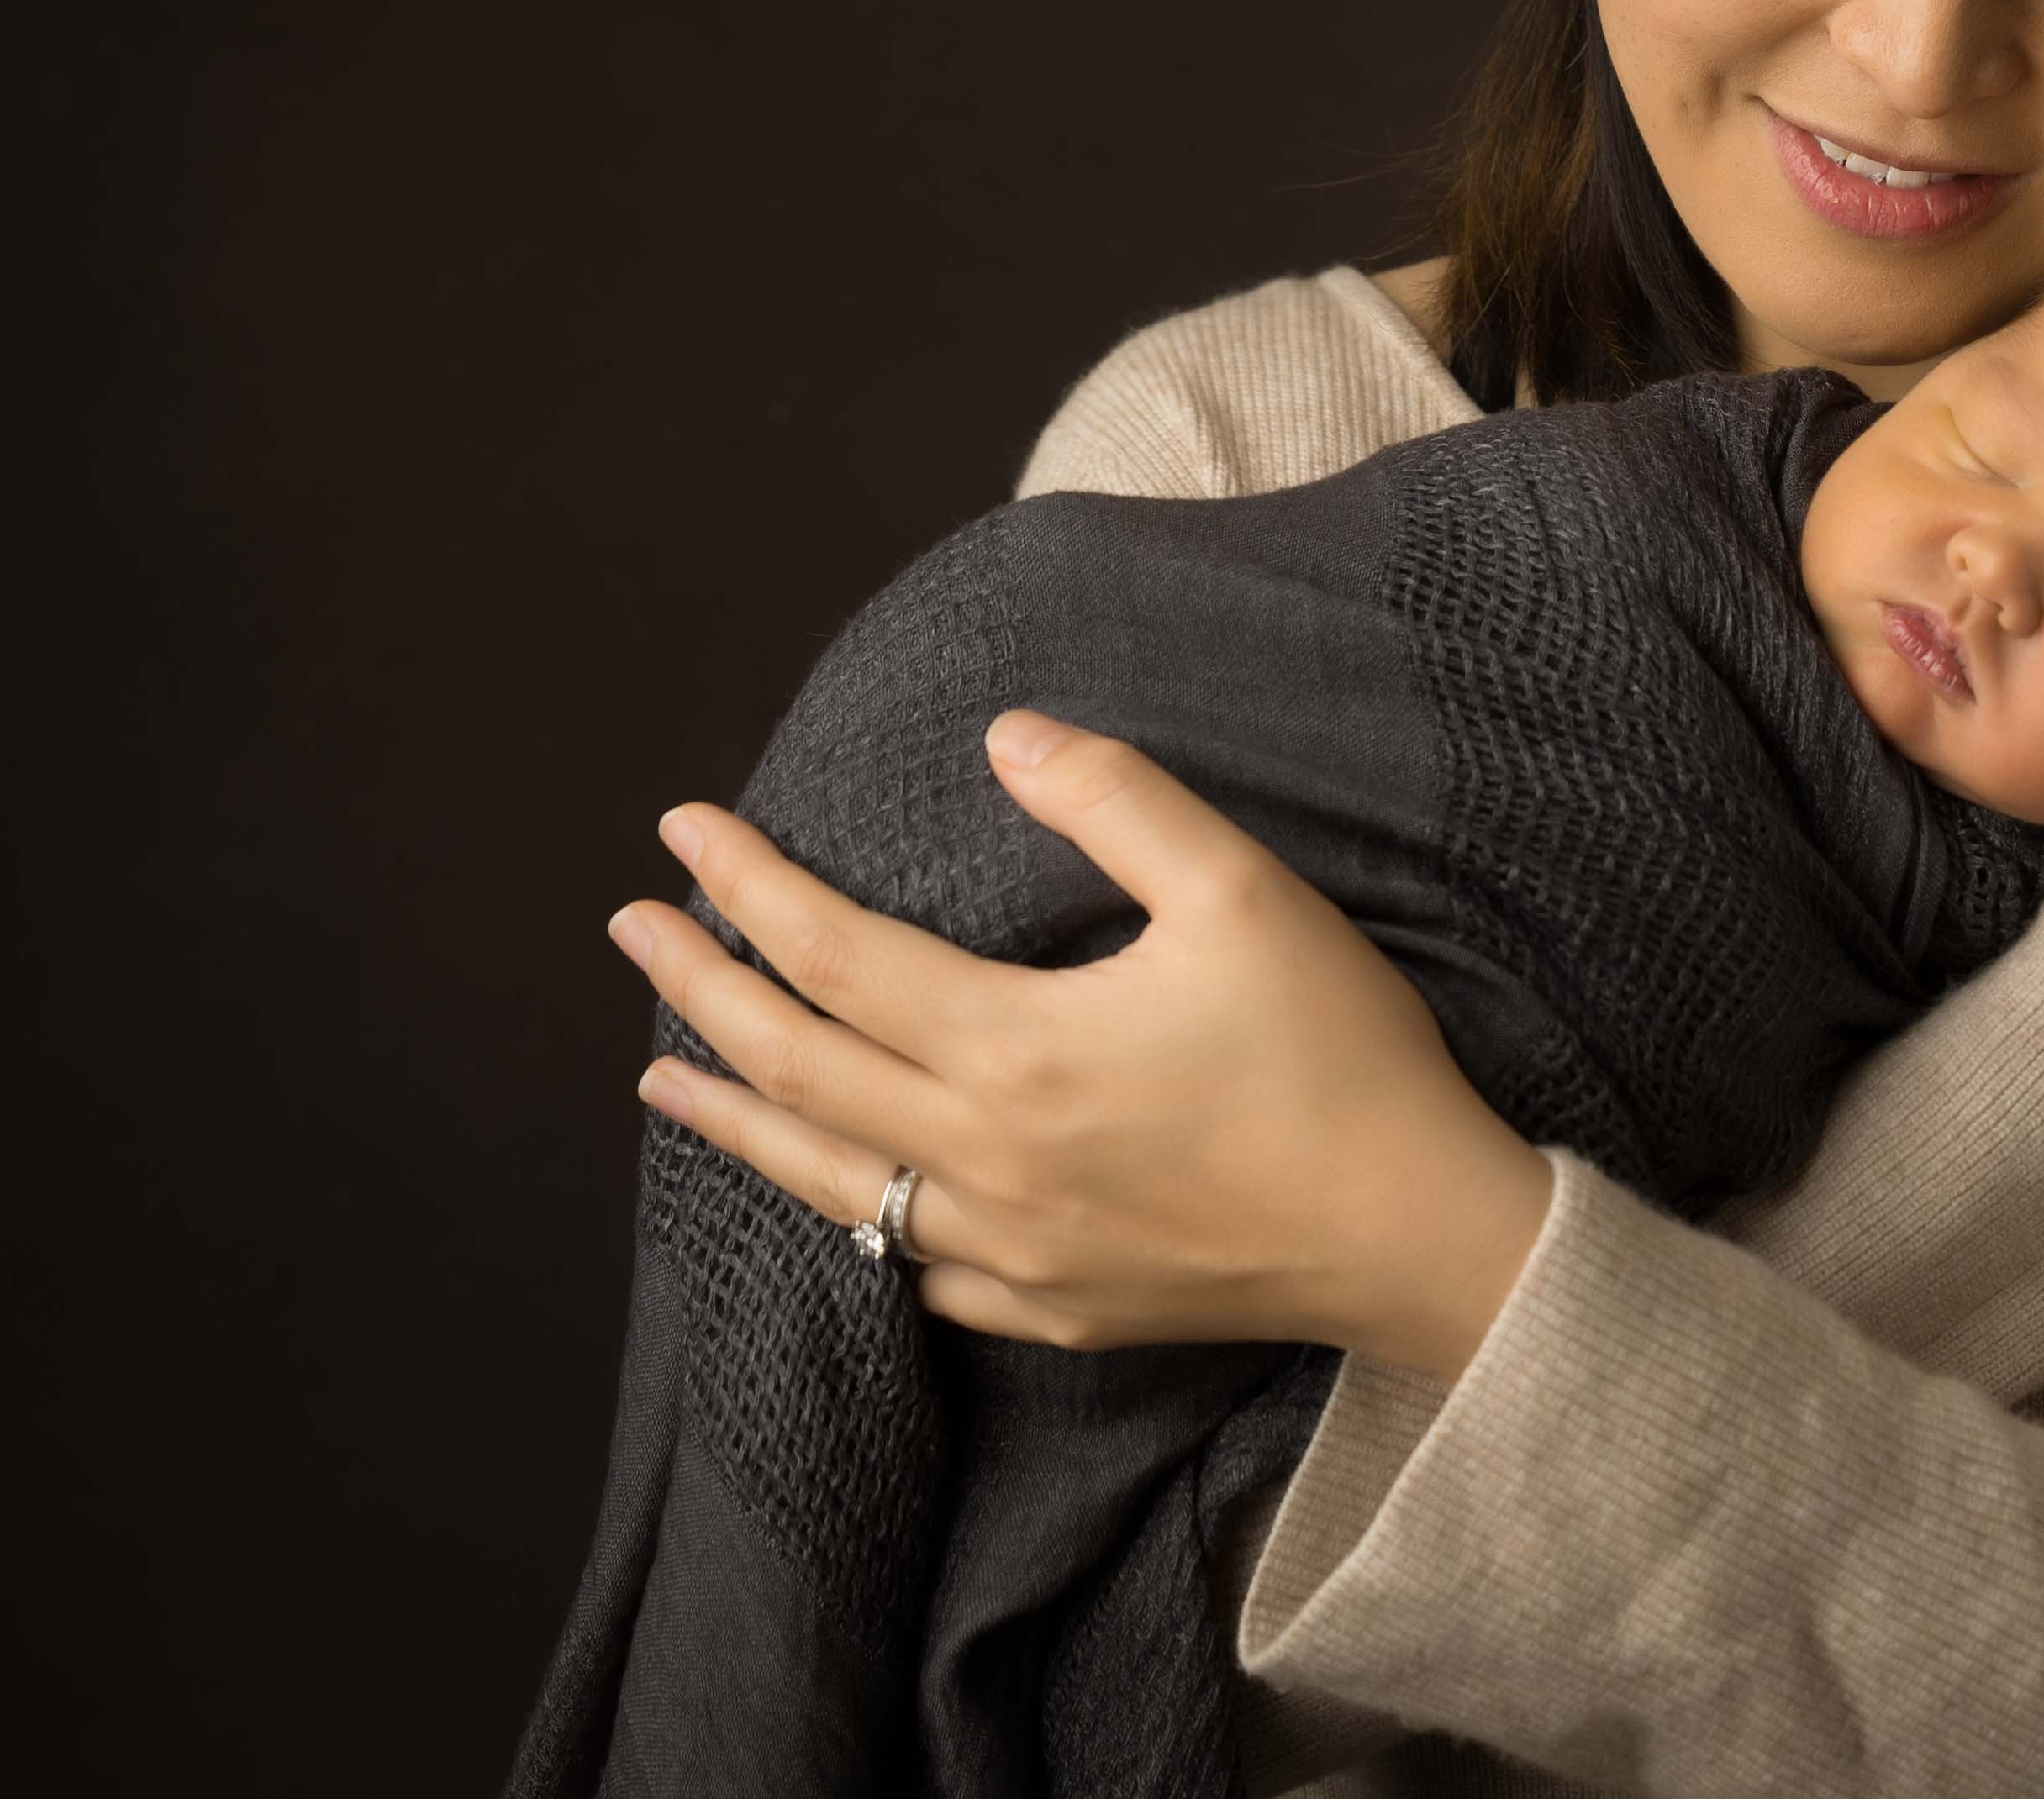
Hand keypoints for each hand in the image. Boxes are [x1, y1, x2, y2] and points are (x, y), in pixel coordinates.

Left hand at [604, 709, 1553, 1374]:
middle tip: (628, 931)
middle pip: (795, 1066)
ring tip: (658, 1080)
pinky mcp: (1047, 1308)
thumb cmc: (1339, 1054)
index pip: (833, 956)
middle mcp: (984, 1159)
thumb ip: (1116, 801)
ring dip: (730, 1119)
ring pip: (824, 1181)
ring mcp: (1007, 1249)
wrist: (1415, 1233)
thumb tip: (1004, 735)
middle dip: (696, 991)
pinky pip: (909, 1264)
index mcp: (1017, 1050)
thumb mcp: (1243, 892)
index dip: (746, 888)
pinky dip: (842, 1214)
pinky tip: (826, 1192)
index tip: (682, 830)